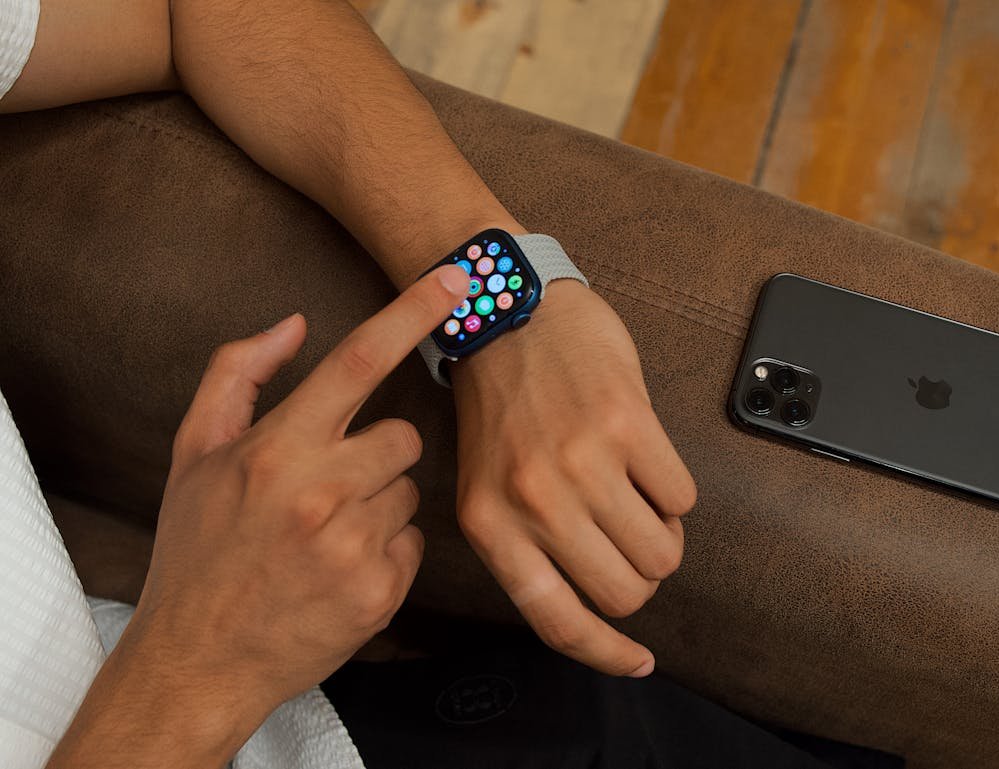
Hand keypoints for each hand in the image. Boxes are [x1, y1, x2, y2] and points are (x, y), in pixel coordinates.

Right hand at [123, 265, 469, 730]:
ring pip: (410, 491)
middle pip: (404, 437)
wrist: (197, 660)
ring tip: (325, 534)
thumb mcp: (193, 455)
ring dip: (380, 504)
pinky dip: (385, 550)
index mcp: (277, 450)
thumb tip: (293, 323)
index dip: (412, 313)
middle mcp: (321, 493)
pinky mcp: (381, 592)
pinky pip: (413, 543)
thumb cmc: (195, 550)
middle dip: (380, 452)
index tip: (456, 279)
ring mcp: (355, 547)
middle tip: (332, 484)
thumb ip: (238, 376)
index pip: (358, 361)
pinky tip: (339, 569)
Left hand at [451, 280, 695, 676]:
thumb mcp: (488, 485)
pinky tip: (644, 460)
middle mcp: (533, 501)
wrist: (508, 313)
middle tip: (630, 542)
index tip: (638, 663)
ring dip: (662, 535)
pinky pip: (682, 497)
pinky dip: (674, 490)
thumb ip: (527, 545)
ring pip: (661, 552)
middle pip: (624, 592)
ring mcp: (582, 463)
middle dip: (639, 577)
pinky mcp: (627, 425)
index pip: (557, 621)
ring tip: (637, 498)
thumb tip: (592, 605)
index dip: (606, 654)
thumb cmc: (501, 405)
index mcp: (490, 525)